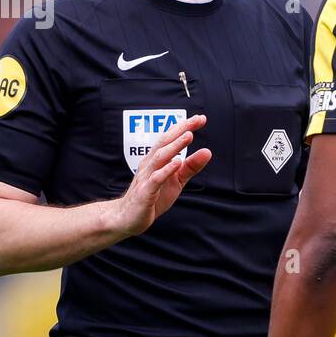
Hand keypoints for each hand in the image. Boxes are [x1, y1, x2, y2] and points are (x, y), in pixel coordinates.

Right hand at [110, 114, 211, 236]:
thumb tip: (208, 151)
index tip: (201, 118)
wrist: (127, 218)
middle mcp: (149, 164)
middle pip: (164, 142)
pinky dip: (166, 170)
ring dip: (175, 146)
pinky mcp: (145, 192)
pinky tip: (177, 162)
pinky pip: (156, 179)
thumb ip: (190, 167)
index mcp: (156, 159)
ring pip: (160, 157)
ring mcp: (146, 177)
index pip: (170, 138)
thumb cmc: (152, 197)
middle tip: (197, 120)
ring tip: (189, 136)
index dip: (184, 127)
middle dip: (181, 129)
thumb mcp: (176, 181)